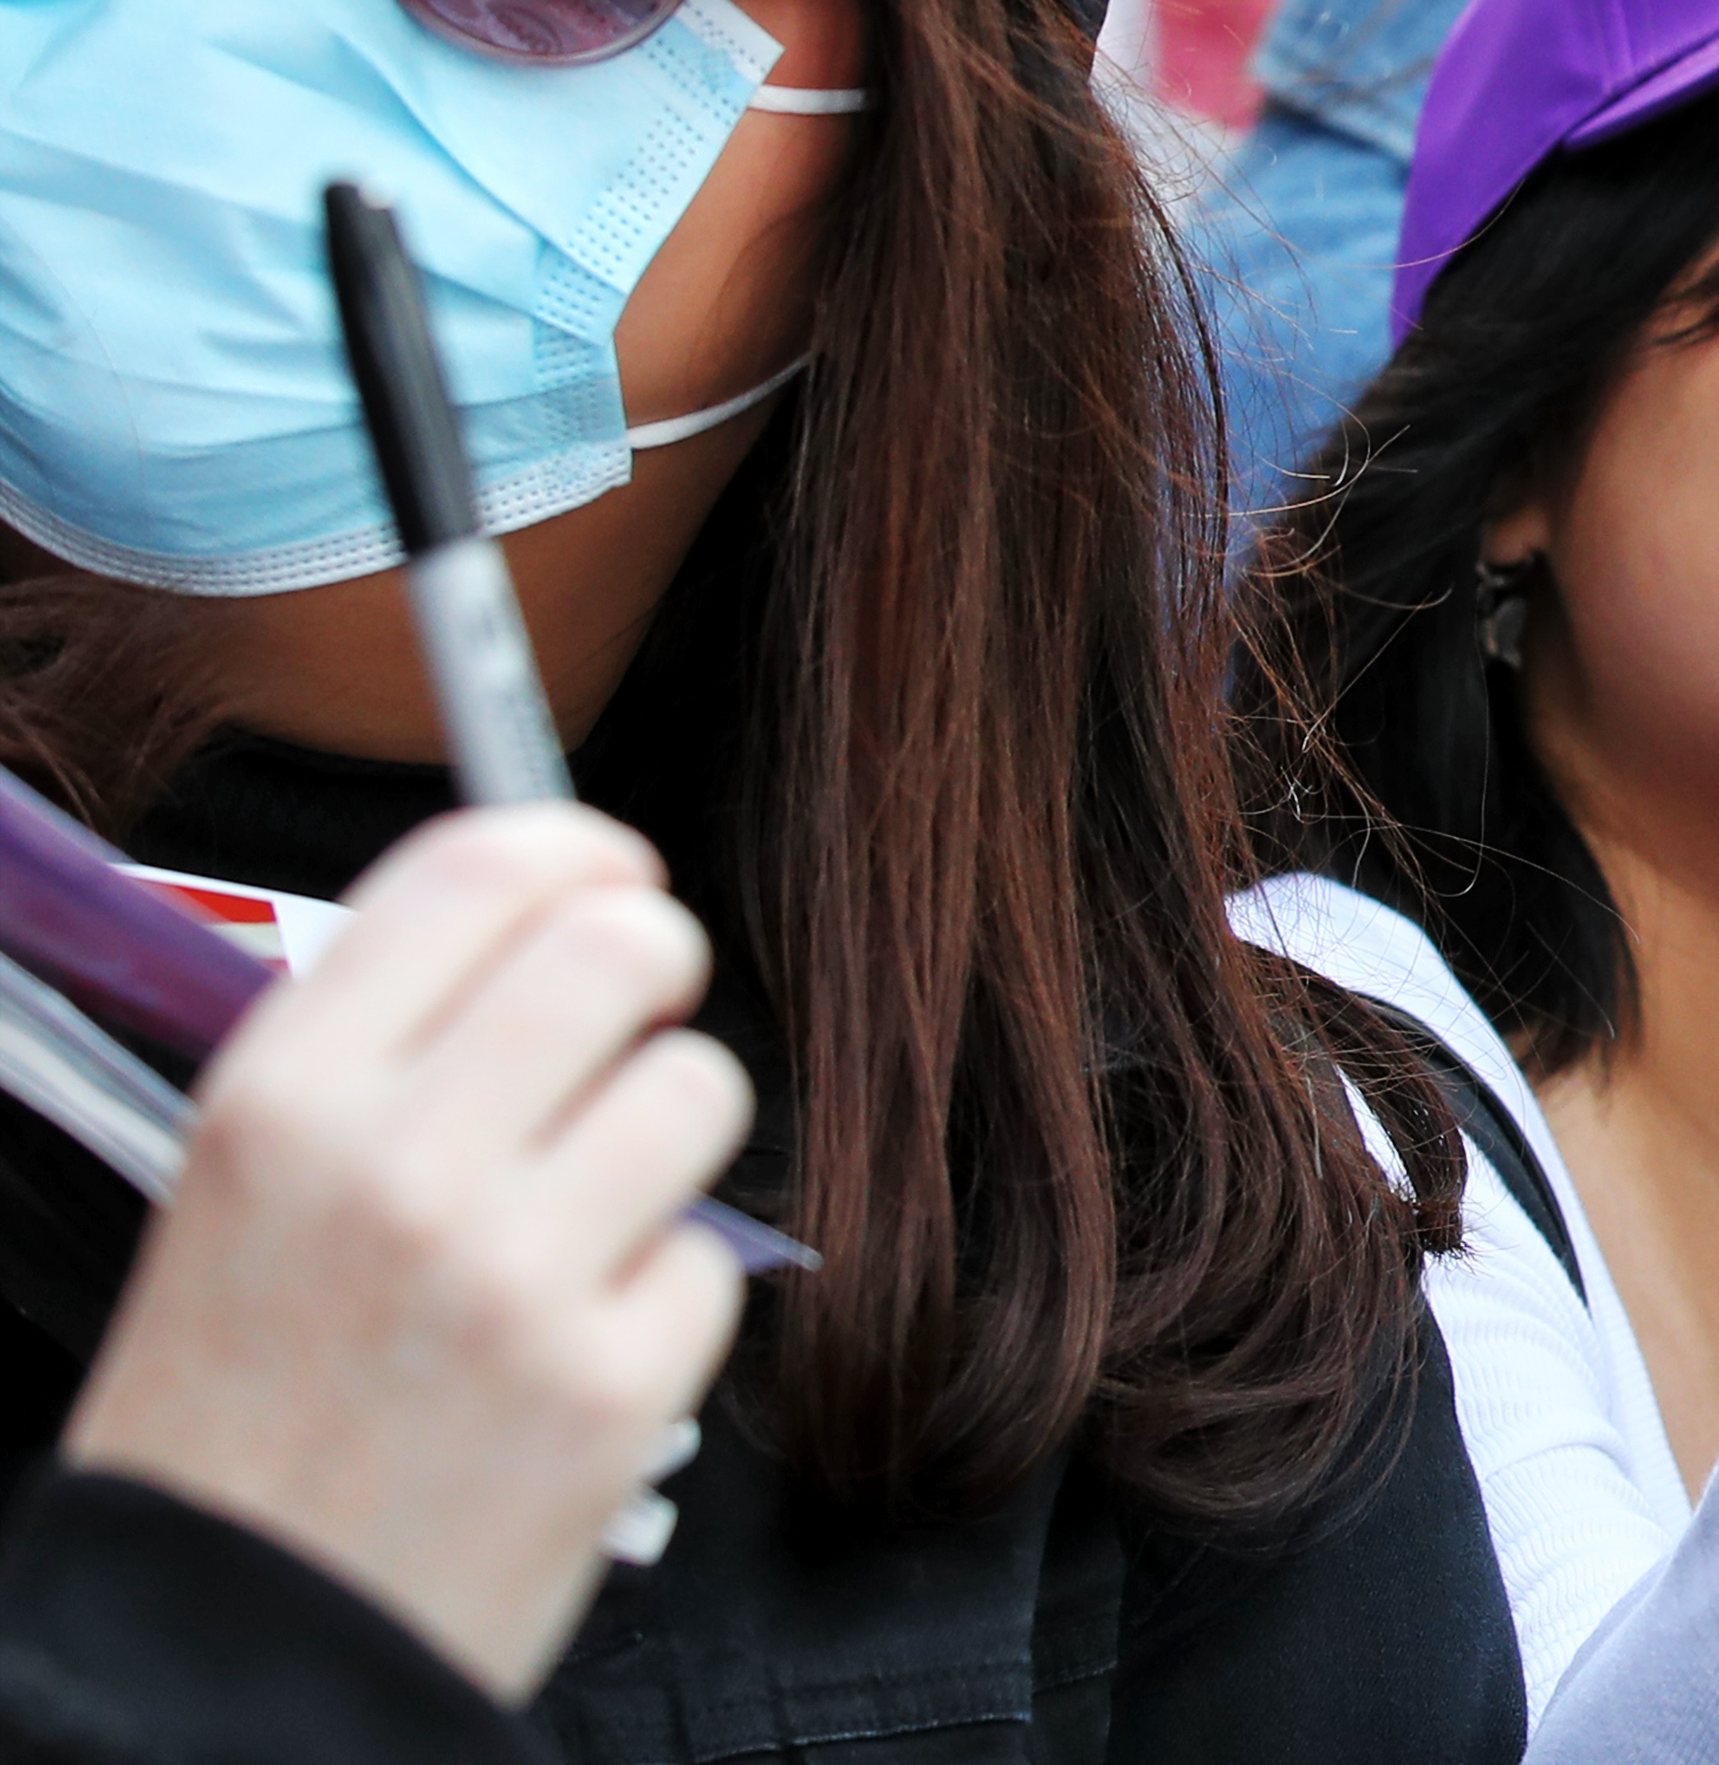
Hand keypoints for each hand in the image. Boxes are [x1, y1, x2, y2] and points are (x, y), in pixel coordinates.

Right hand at [66, 807, 750, 1701]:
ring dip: (664, 1139)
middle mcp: (398, 1167)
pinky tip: (567, 1355)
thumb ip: (380, 1046)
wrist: (227, 1649)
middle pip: (625, 947)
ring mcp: (513, 1275)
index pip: (480, 870)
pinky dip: (658, 1300)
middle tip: (624, 1033)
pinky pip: (709, 1259)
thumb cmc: (240, 1411)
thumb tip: (546, 901)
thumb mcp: (245, 1190)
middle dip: (651, 972)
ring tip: (579, 1218)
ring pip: (700, 1089)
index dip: (579, 851)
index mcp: (285, 1100)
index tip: (606, 881)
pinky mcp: (612, 1383)